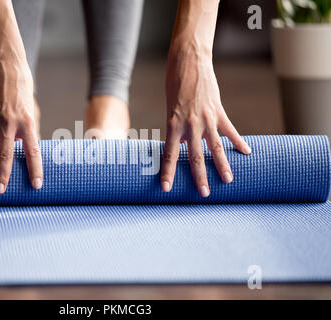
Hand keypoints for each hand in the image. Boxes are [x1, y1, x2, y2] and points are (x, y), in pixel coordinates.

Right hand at [0, 58, 42, 193]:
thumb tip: (28, 149)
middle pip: (6, 153)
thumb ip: (30, 130)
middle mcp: (10, 123)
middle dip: (3, 174)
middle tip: (0, 191)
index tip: (36, 185)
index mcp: (28, 123)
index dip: (35, 169)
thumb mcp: (32, 109)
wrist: (6, 64)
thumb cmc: (23, 89)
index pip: (33, 151)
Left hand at [160, 48, 250, 196]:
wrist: (189, 62)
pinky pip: (230, 130)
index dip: (168, 172)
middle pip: (196, 156)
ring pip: (216, 147)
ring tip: (228, 180)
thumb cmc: (174, 86)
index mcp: (173, 125)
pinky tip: (247, 153)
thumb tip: (185, 145)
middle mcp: (191, 125)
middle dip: (199, 176)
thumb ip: (177, 129)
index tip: (166, 188)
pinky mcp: (219, 111)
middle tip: (204, 194)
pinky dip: (239, 142)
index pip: (170, 154)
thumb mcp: (170, 109)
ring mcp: (207, 119)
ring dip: (223, 165)